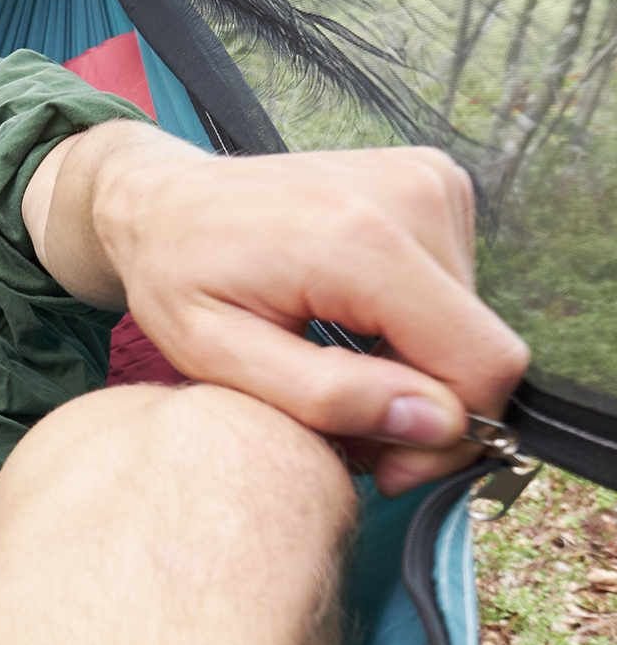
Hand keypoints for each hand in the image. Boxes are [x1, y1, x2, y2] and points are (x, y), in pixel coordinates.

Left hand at [97, 140, 529, 495]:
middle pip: (480, 347)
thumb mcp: (217, 356)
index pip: (481, 362)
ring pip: (471, 323)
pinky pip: (455, 288)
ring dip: (415, 367)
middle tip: (347, 429)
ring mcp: (428, 180)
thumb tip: (439, 421)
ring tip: (335, 372)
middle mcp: (412, 196)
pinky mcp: (432, 182)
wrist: (163, 200)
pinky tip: (349, 328)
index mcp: (361, 241)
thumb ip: (327, 395)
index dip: (450, 435)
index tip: (385, 464)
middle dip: (425, 407)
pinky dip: (413, 324)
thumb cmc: (176, 276)